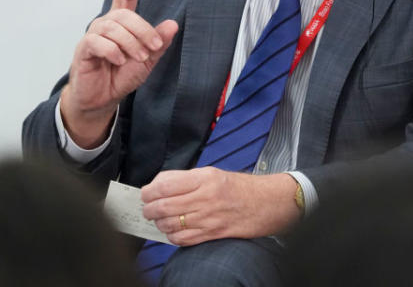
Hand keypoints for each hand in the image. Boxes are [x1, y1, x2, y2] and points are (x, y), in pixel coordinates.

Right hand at [61, 0, 178, 146]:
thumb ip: (158, 43)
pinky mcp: (83, 50)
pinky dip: (112, 50)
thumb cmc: (122, 76)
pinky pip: (96, 41)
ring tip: (139, 57)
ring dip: (130, 42)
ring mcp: (93, 36)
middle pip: (124, 13)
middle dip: (143, 29)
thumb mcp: (147, 59)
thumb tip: (173, 24)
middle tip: (153, 47)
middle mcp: (106, 24)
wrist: (103, 99)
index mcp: (121, 22)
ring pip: (112, 26)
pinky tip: (120, 61)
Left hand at [141, 168, 299, 245]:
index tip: (145, 194)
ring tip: (160, 219)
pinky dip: (172, 236)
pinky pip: (183, 239)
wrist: (267, 202)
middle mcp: (206, 197)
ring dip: (160, 223)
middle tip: (148, 209)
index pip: (165, 185)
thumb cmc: (240, 187)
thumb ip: (186, 178)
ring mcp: (209, 217)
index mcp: (205, 178)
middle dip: (150, 209)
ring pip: (170, 224)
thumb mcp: (213, 173)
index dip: (149, 191)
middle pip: (164, 206)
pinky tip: (174, 231)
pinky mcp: (213, 233)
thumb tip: (159, 185)